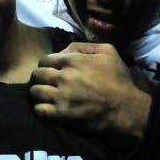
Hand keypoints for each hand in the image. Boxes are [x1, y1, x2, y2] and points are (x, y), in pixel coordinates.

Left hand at [30, 42, 151, 144]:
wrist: (125, 107)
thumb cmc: (118, 79)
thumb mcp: (108, 51)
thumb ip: (84, 46)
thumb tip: (64, 50)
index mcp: (72, 61)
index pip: (45, 60)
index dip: (46, 65)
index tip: (50, 70)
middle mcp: (64, 77)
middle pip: (37, 75)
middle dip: (39, 77)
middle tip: (45, 82)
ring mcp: (61, 96)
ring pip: (35, 91)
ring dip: (37, 92)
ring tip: (44, 95)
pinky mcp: (62, 114)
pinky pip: (39, 110)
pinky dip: (39, 108)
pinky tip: (46, 107)